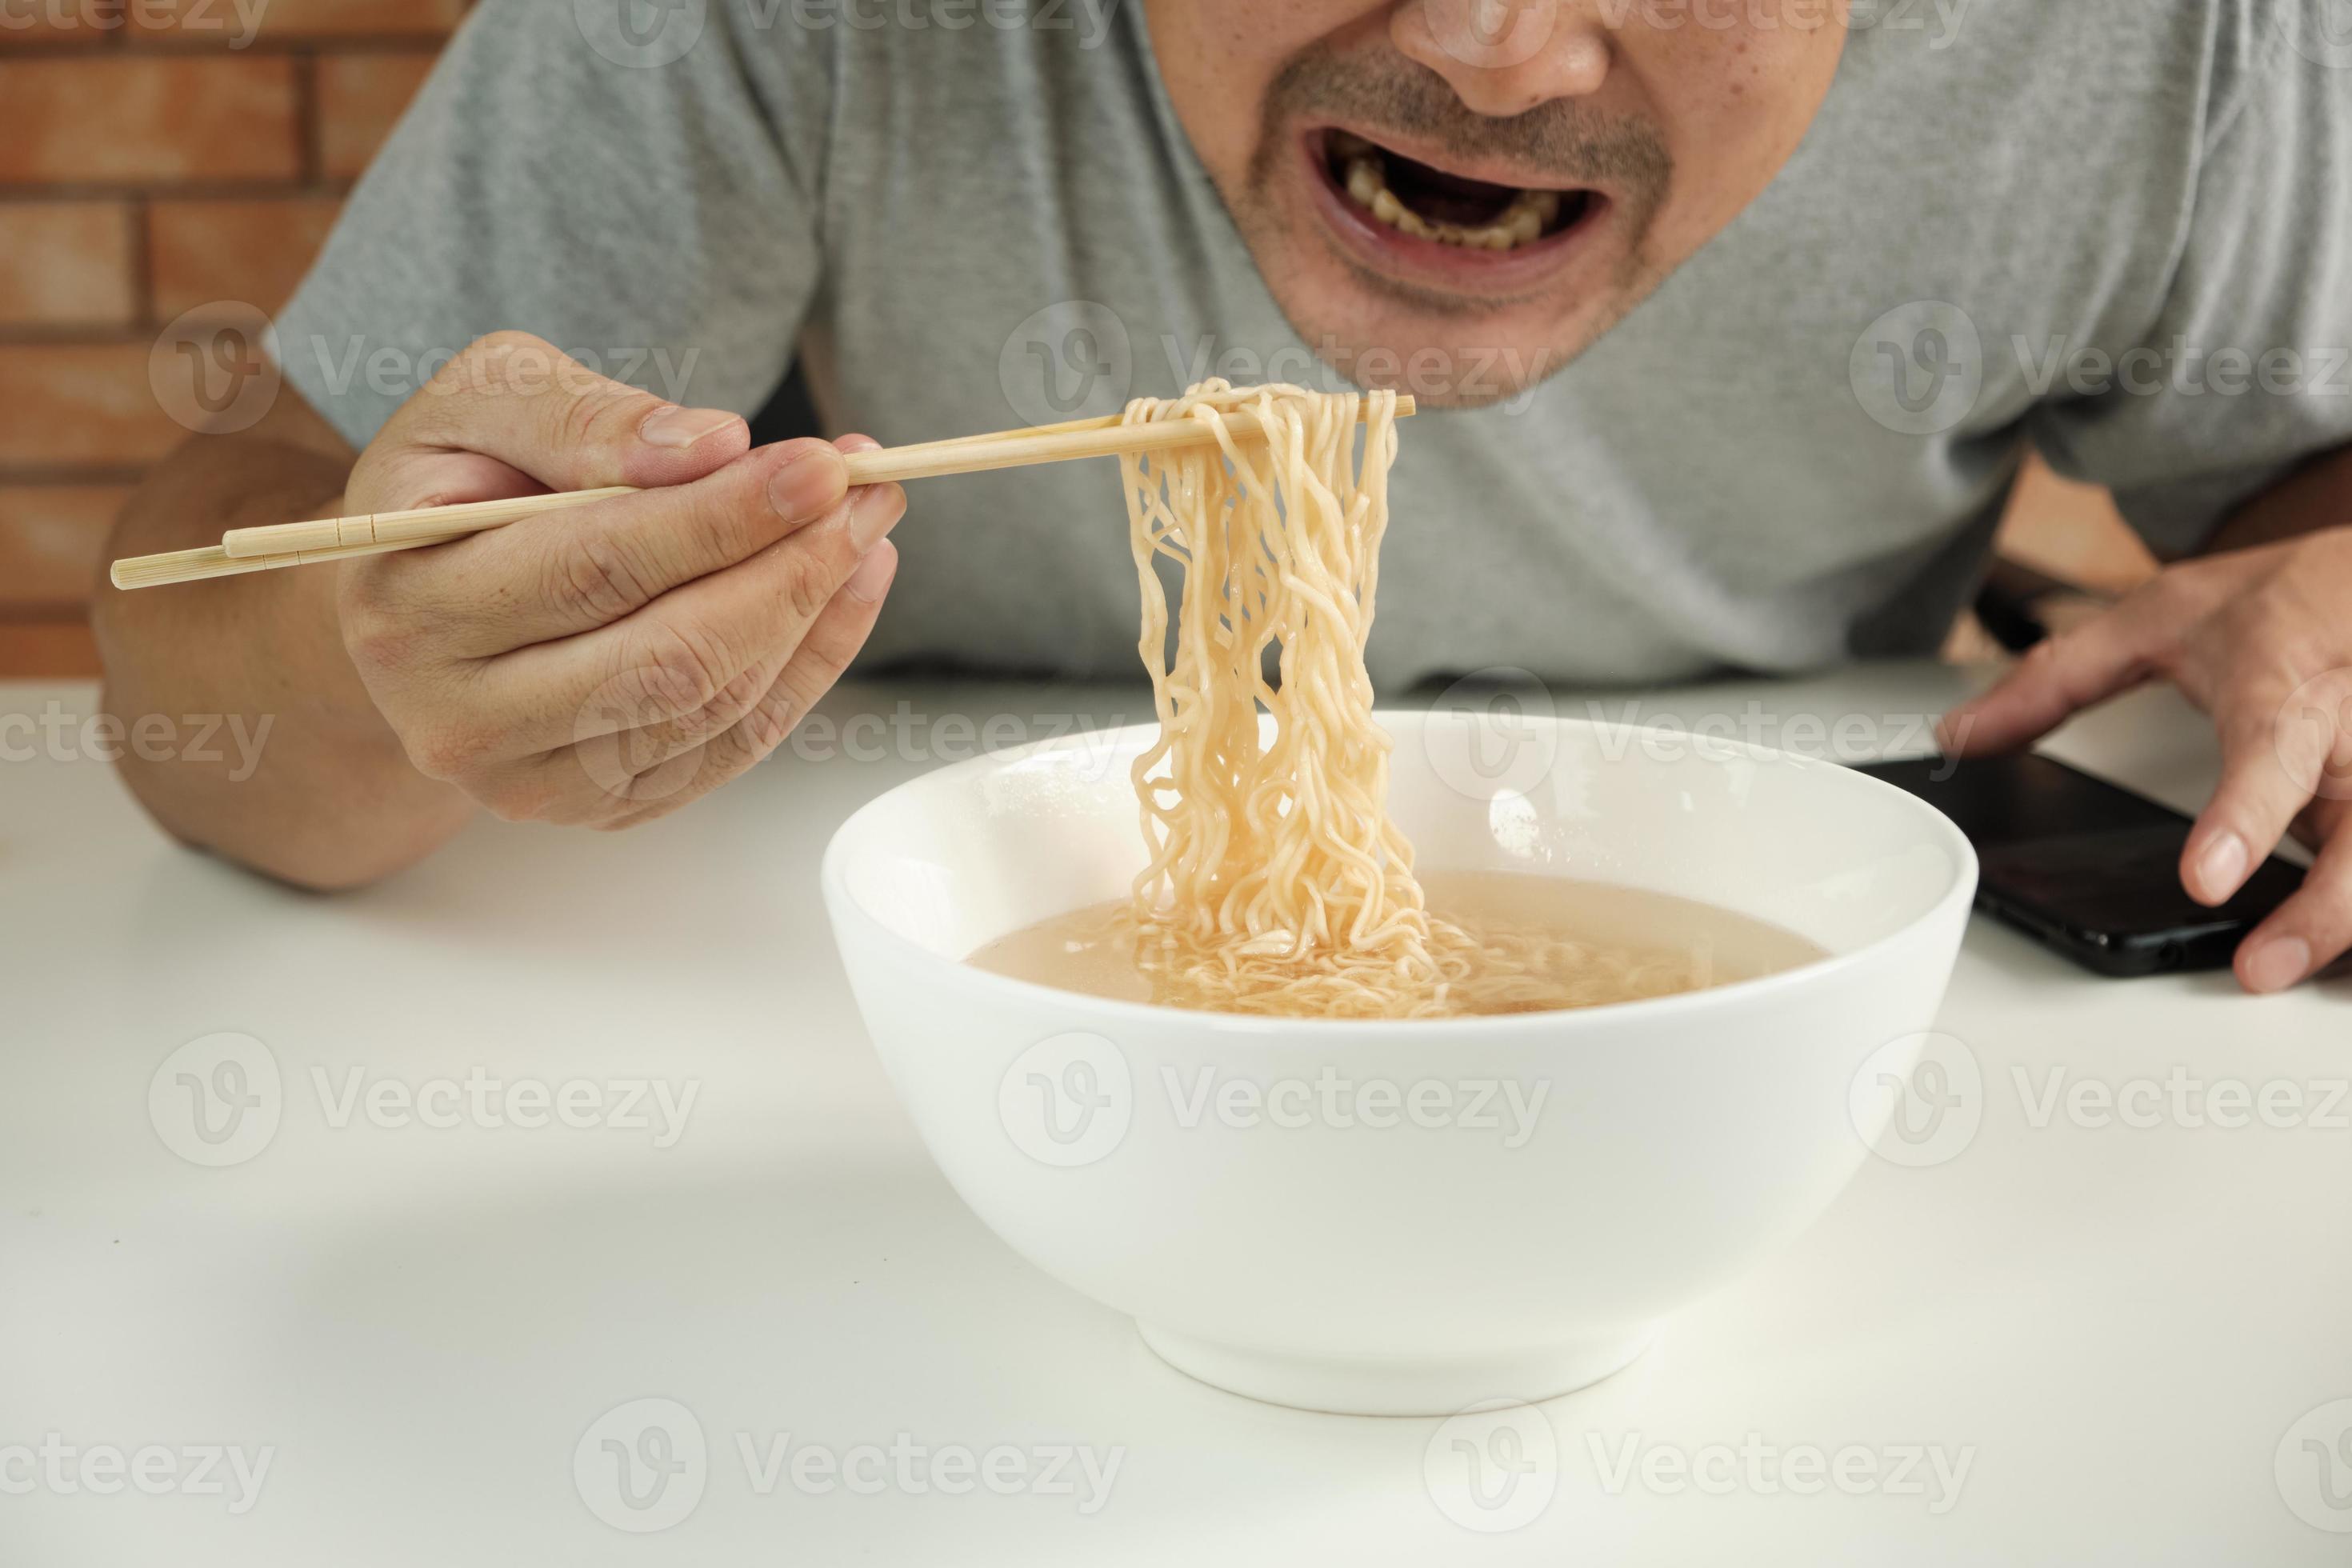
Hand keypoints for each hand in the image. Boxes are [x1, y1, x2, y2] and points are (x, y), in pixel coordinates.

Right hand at [336, 331, 904, 828]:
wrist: (414, 599)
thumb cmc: (456, 484)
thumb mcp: (482, 403)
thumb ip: (583, 415)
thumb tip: (713, 447)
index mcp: (412, 606)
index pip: (599, 567)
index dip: (724, 518)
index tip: (822, 466)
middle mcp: (461, 719)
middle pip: (671, 656)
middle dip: (789, 568)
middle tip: (866, 489)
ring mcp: (532, 780)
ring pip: (714, 708)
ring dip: (813, 612)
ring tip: (865, 524)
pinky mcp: (602, 806)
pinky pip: (733, 746)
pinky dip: (810, 663)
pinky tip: (846, 586)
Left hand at [1938, 528, 2351, 992]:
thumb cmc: (2281, 598)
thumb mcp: (2156, 617)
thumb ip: (2057, 679)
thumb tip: (1963, 733)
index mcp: (2280, 684)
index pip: (2268, 754)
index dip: (2243, 820)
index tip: (2208, 880)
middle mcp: (2351, 728)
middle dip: (2323, 910)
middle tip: (2258, 968)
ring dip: (2345, 922)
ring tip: (2279, 967)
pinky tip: (2328, 944)